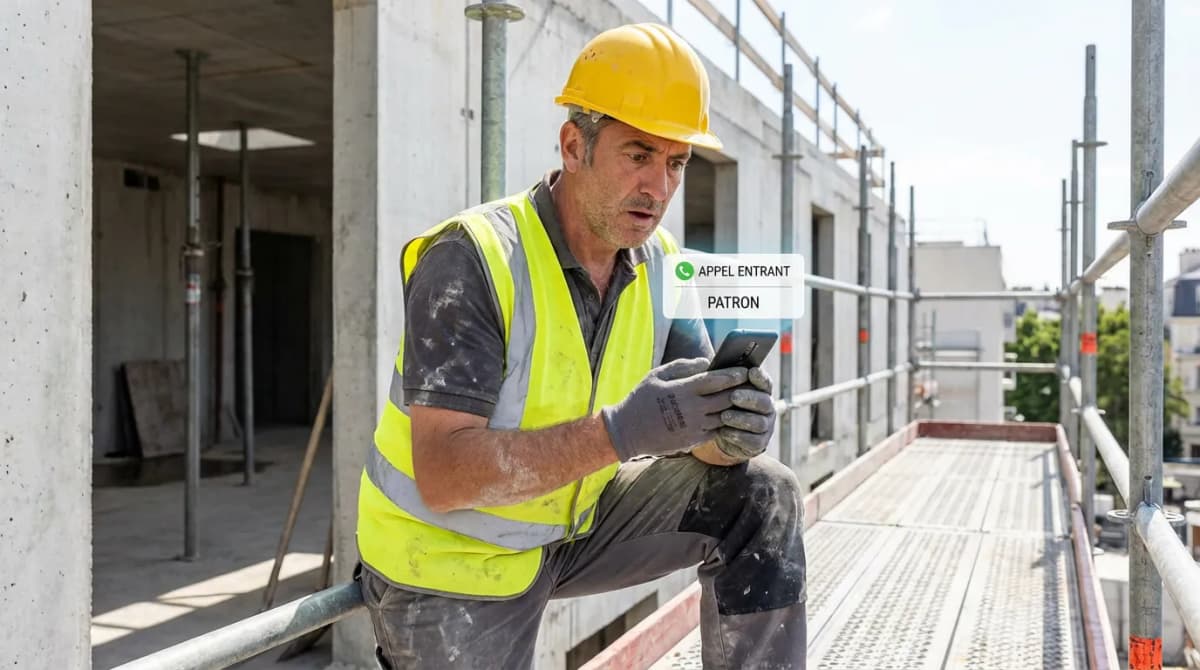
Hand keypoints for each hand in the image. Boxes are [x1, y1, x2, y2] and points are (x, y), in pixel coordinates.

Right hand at [601, 358, 747, 460]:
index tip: (745, 370)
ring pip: (725, 417)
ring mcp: (694, 427)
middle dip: (741, 391)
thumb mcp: (657, 375)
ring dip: (736, 409)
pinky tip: (730, 417)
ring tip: (745, 401)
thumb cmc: (641, 399)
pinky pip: (717, 431)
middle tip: (752, 385)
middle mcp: (693, 409)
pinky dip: (725, 423)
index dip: (733, 375)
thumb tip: (707, 362)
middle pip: (727, 399)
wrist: (627, 432)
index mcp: (684, 390)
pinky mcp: (693, 440)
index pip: (716, 380)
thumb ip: (683, 366)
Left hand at [714, 366, 776, 459]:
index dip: (759, 377)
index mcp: (759, 390)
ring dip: (742, 419)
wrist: (716, 432)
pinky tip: (724, 432)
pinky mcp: (758, 443)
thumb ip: (710, 375)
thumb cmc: (715, 402)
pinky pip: (753, 441)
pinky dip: (739, 437)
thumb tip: (703, 362)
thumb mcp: (711, 387)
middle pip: (764, 402)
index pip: (764, 382)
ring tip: (724, 416)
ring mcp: (764, 426)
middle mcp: (766, 407)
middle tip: (733, 396)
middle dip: (749, 398)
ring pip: (759, 423)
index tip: (750, 372)